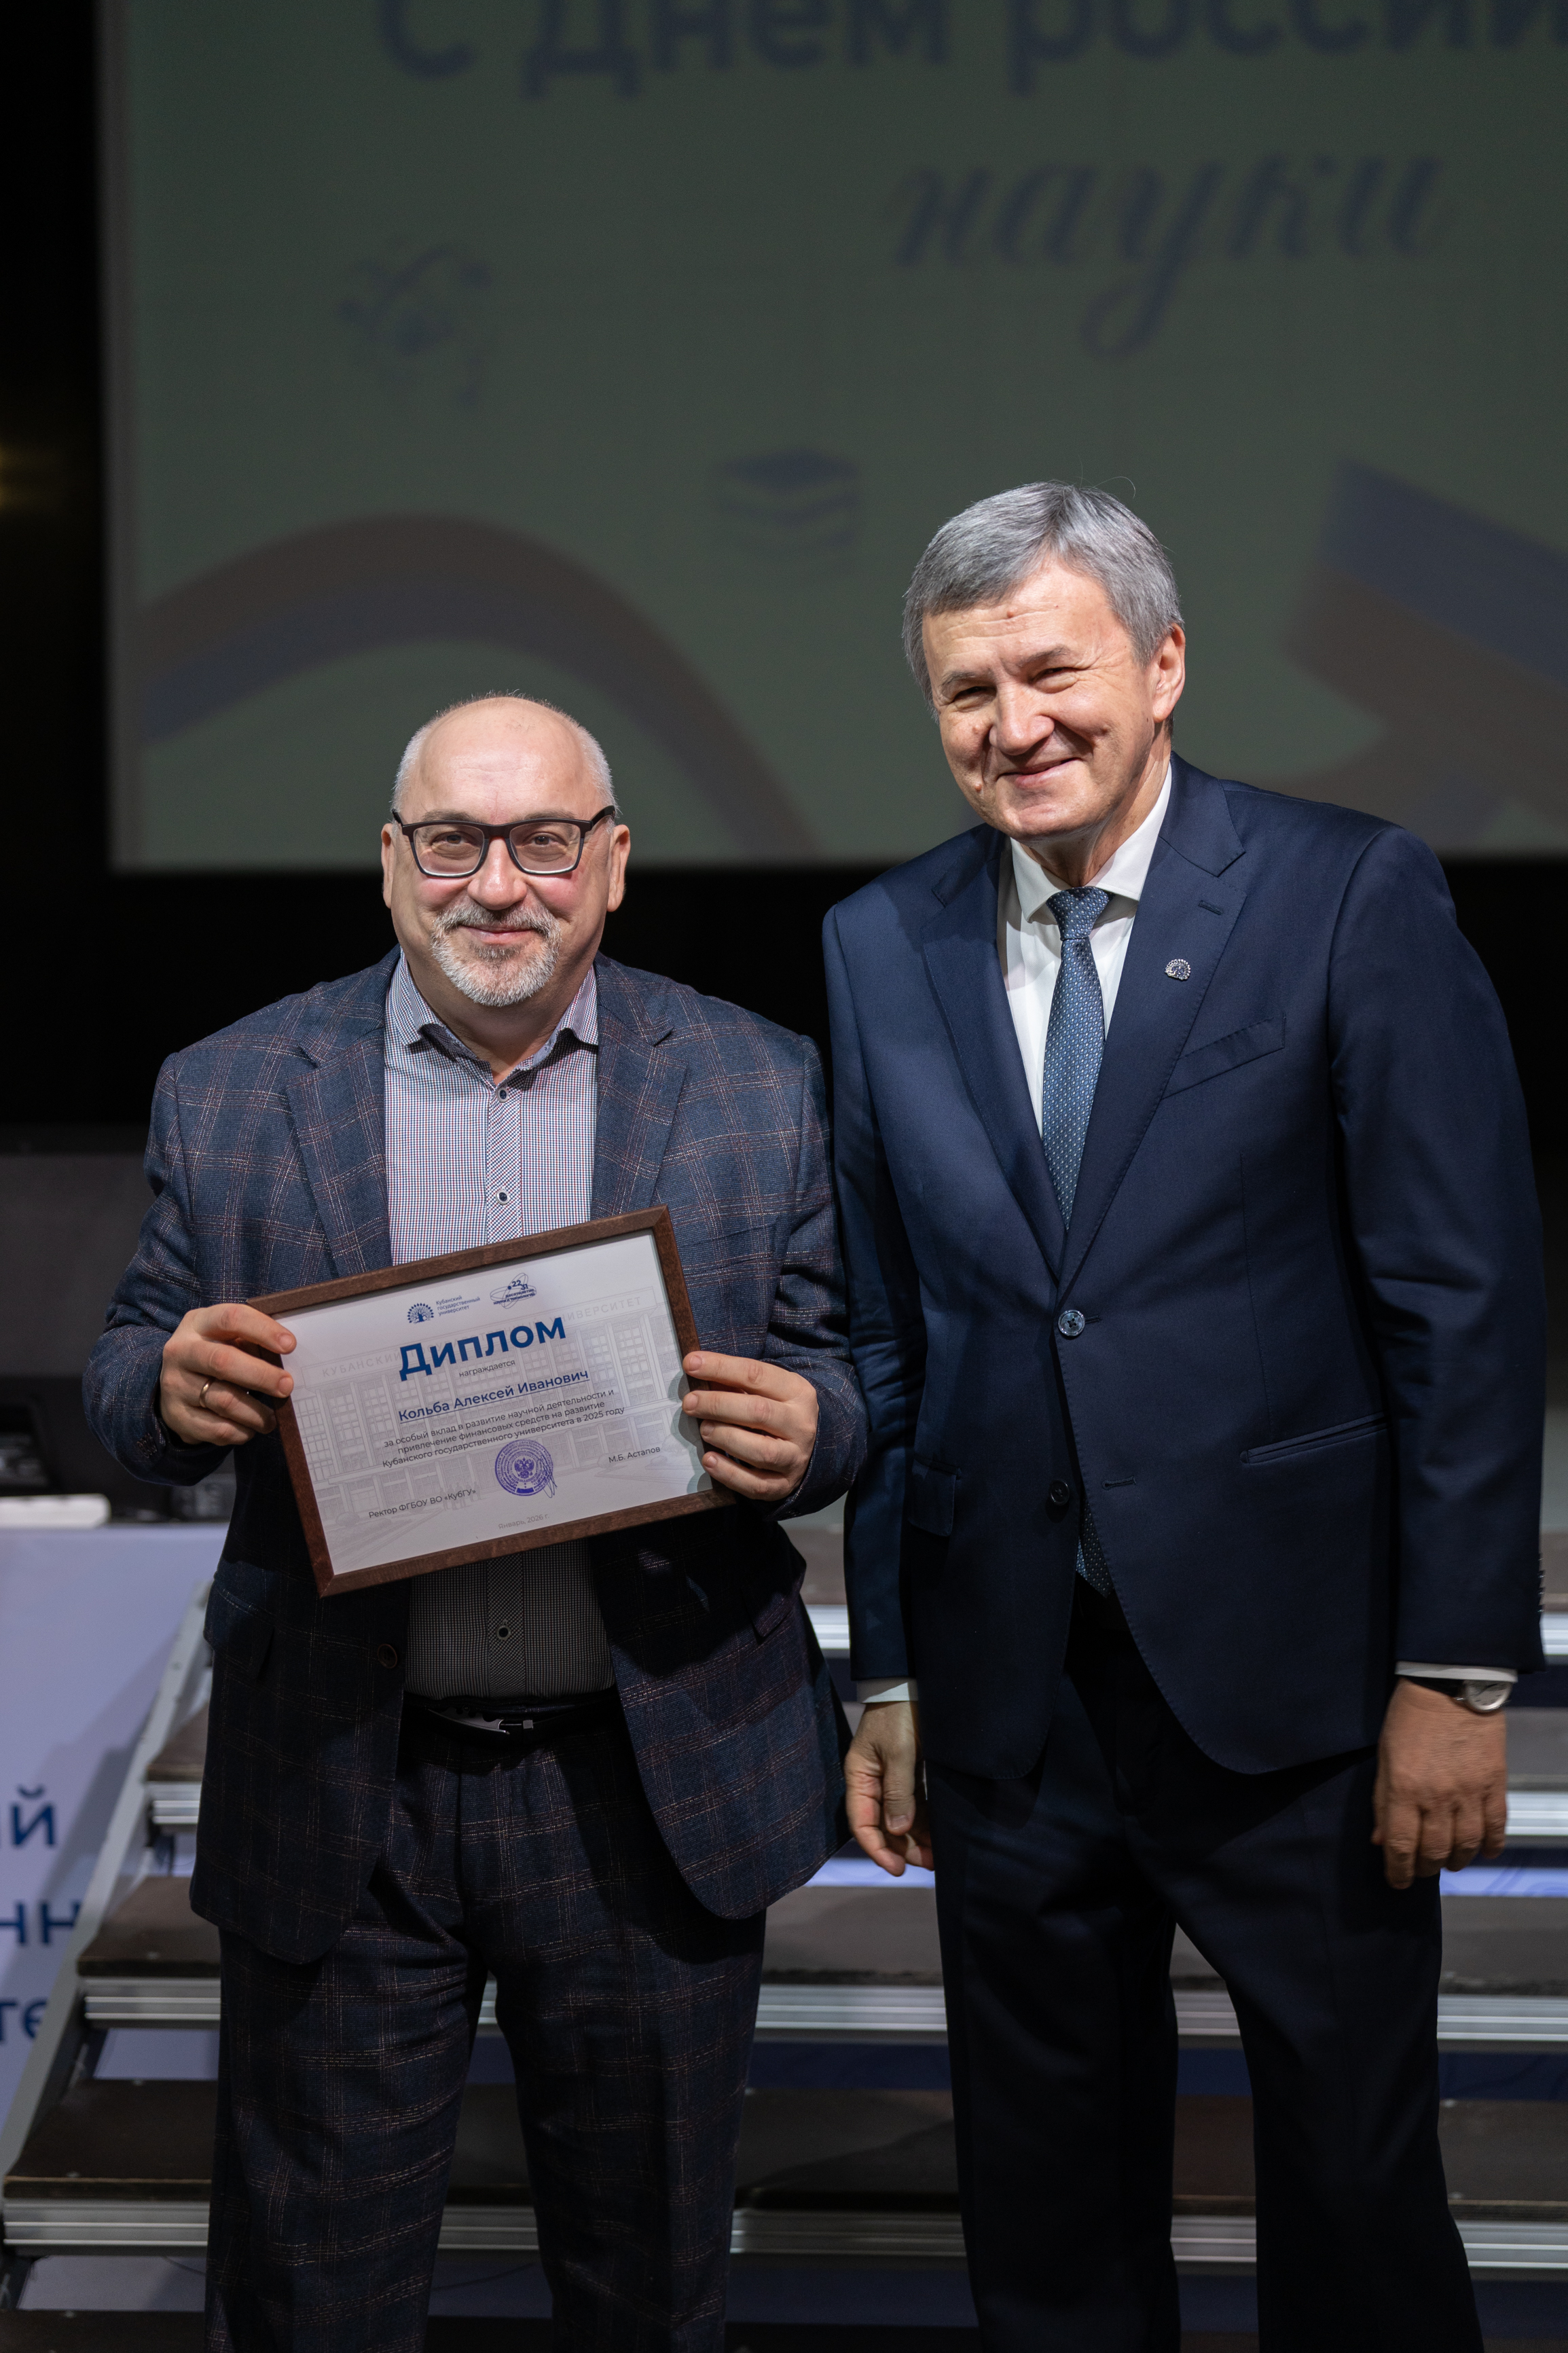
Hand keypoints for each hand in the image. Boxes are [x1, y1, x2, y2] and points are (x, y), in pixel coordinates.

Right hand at [159, 1304, 295, 1447]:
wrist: (175, 1384)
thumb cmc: (216, 1354)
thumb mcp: (227, 1338)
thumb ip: (252, 1341)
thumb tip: (288, 1356)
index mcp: (198, 1323)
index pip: (231, 1318)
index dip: (263, 1331)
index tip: (290, 1345)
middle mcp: (181, 1352)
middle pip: (223, 1362)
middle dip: (262, 1376)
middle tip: (287, 1386)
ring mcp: (175, 1385)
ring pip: (224, 1401)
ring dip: (256, 1412)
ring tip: (272, 1418)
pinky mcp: (177, 1416)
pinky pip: (217, 1428)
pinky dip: (241, 1431)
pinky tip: (251, 1428)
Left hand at [680, 1351, 817, 1504]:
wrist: (808, 1448)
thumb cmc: (776, 1412)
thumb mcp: (767, 1391)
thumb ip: (737, 1384)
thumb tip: (697, 1371)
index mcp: (798, 1392)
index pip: (756, 1375)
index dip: (721, 1368)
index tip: (691, 1364)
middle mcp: (801, 1425)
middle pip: (758, 1411)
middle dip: (718, 1404)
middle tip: (690, 1403)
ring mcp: (795, 1457)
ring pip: (761, 1451)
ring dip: (726, 1438)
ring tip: (703, 1430)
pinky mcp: (783, 1485)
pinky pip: (755, 1484)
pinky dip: (729, 1473)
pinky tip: (709, 1460)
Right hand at [845, 1700, 932, 1876]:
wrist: (912, 1684)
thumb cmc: (899, 1714)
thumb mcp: (899, 1752)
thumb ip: (898, 1791)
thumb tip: (898, 1829)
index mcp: (859, 1777)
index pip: (862, 1824)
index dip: (878, 1849)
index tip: (898, 1868)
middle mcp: (872, 1782)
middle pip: (883, 1826)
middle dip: (903, 1848)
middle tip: (929, 1863)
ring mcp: (890, 1779)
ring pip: (900, 1819)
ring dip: (916, 1838)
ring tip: (937, 1855)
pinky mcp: (908, 1774)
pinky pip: (914, 1806)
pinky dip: (924, 1822)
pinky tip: (937, 1834)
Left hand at [1372, 1679, 1507, 1888]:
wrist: (1450, 1686)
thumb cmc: (1409, 1718)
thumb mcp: (1384, 1757)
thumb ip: (1382, 1801)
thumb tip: (1380, 1840)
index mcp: (1404, 1789)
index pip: (1401, 1845)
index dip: (1398, 1871)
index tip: (1397, 1882)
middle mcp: (1437, 1796)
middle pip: (1434, 1851)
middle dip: (1425, 1868)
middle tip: (1421, 1870)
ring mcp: (1469, 1792)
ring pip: (1466, 1845)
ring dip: (1457, 1861)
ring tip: (1450, 1863)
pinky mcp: (1494, 1784)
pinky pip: (1496, 1826)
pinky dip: (1490, 1845)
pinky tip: (1482, 1852)